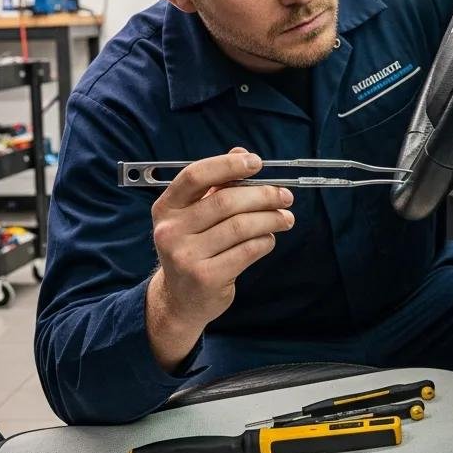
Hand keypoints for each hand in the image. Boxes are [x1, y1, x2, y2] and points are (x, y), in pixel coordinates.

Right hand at [145, 147, 293, 370]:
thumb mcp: (195, 215)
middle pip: (225, 202)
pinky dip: (265, 241)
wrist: (180, 299)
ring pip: (240, 227)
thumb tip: (242, 153)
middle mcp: (171, 230)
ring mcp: (186, 255)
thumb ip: (217, 184)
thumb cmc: (193, 248)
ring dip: (270, 219)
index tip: (257, 163)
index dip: (228, 165)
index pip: (195, 176)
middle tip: (285, 196)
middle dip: (262, 195)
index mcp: (166, 207)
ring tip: (285, 218)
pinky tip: (269, 239)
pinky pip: (247, 251)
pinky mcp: (206, 277)